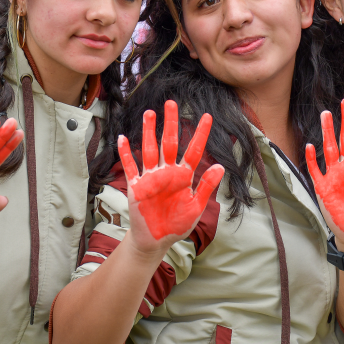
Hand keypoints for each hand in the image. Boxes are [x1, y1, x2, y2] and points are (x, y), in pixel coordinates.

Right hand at [118, 100, 224, 255]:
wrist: (156, 240)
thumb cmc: (178, 224)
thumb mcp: (196, 207)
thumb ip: (206, 186)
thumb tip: (220, 166)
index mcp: (184, 176)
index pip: (193, 150)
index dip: (199, 134)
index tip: (207, 116)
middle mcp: (167, 172)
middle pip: (168, 142)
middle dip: (170, 123)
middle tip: (171, 103)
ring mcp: (151, 177)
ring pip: (149, 149)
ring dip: (148, 132)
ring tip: (149, 113)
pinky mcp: (136, 186)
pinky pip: (131, 167)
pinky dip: (126, 154)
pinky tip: (123, 139)